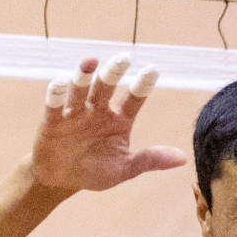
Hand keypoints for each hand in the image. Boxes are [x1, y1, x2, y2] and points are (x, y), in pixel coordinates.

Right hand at [29, 55, 187, 192]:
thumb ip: (150, 160)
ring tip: (91, 60)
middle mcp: (98, 110)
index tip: (153, 68)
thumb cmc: (95, 171)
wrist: (61, 180)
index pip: (135, 98)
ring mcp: (75, 112)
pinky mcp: (53, 119)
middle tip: (124, 57)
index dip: (143, 84)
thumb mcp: (125, 169)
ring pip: (81, 89)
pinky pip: (55, 104)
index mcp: (119, 119)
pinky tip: (61, 81)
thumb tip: (183, 158)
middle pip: (107, 86)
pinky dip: (57, 92)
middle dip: (114, 71)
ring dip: (85, 74)